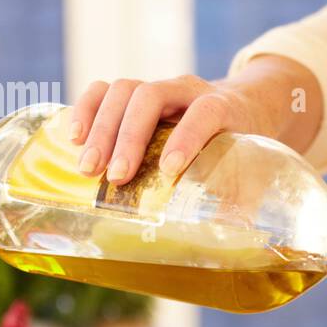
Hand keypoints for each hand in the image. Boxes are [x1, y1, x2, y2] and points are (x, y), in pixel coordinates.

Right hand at [67, 55, 322, 183]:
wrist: (242, 104)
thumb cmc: (244, 142)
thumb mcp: (254, 166)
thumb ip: (245, 196)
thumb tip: (239, 239)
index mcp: (223, 107)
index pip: (203, 113)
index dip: (186, 138)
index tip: (168, 169)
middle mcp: (187, 90)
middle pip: (150, 97)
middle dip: (129, 137)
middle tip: (116, 177)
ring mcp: (157, 88)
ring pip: (123, 91)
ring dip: (102, 129)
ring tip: (90, 169)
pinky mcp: (134, 93)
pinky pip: (103, 90)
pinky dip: (85, 110)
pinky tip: (73, 139)